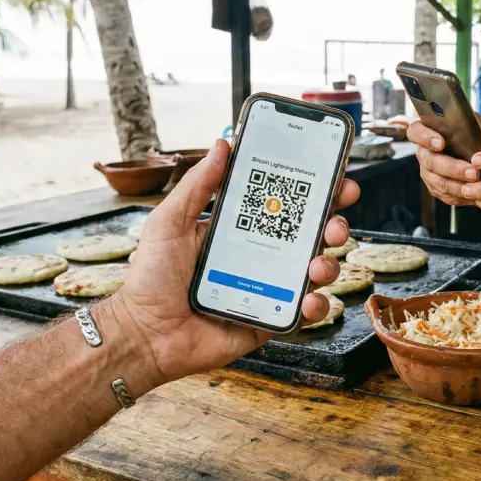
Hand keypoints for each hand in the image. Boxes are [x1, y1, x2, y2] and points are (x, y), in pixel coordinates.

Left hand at [105, 139, 359, 384]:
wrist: (144, 335)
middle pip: (311, 234)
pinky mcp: (271, 320)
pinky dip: (316, 305)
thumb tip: (223, 145)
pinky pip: (305, 312)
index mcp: (241, 228)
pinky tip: (309, 299)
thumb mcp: (170, 222)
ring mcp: (269, 288)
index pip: (285, 204)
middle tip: (334, 222)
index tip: (335, 178)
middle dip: (333, 223)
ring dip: (328, 264)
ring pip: (316, 270)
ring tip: (317, 266)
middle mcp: (261, 255)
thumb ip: (198, 185)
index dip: (314, 191)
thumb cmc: (151, 279)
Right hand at [407, 118, 480, 206]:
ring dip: (459, 185)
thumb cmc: (474, 135)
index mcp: (425, 132)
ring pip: (438, 182)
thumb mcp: (472, 124)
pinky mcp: (436, 189)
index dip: (425, 138)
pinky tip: (476, 194)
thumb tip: (472, 129)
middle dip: (452, 168)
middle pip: (429, 162)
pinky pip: (446, 196)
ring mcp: (427, 173)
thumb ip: (467, 124)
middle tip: (473, 172)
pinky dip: (461, 196)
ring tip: (478, 183)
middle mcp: (423, 153)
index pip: (415, 132)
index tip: (441, 143)